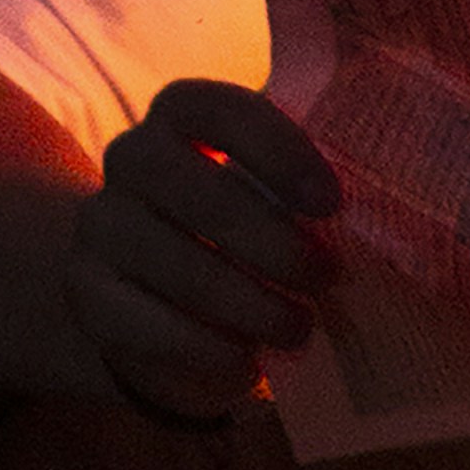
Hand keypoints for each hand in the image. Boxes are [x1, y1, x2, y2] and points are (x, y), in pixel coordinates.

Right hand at [66, 76, 341, 422]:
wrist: (158, 291)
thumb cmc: (243, 230)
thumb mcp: (273, 198)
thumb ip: (309, 195)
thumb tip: (380, 226)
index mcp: (183, 114)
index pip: (221, 109)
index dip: (278, 151)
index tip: (332, 203)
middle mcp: (132, 158)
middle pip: (193, 186)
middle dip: (268, 238)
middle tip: (325, 276)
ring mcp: (101, 225)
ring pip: (169, 259)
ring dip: (244, 300)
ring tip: (298, 328)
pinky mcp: (88, 292)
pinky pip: (139, 319)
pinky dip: (201, 344)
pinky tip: (245, 360)